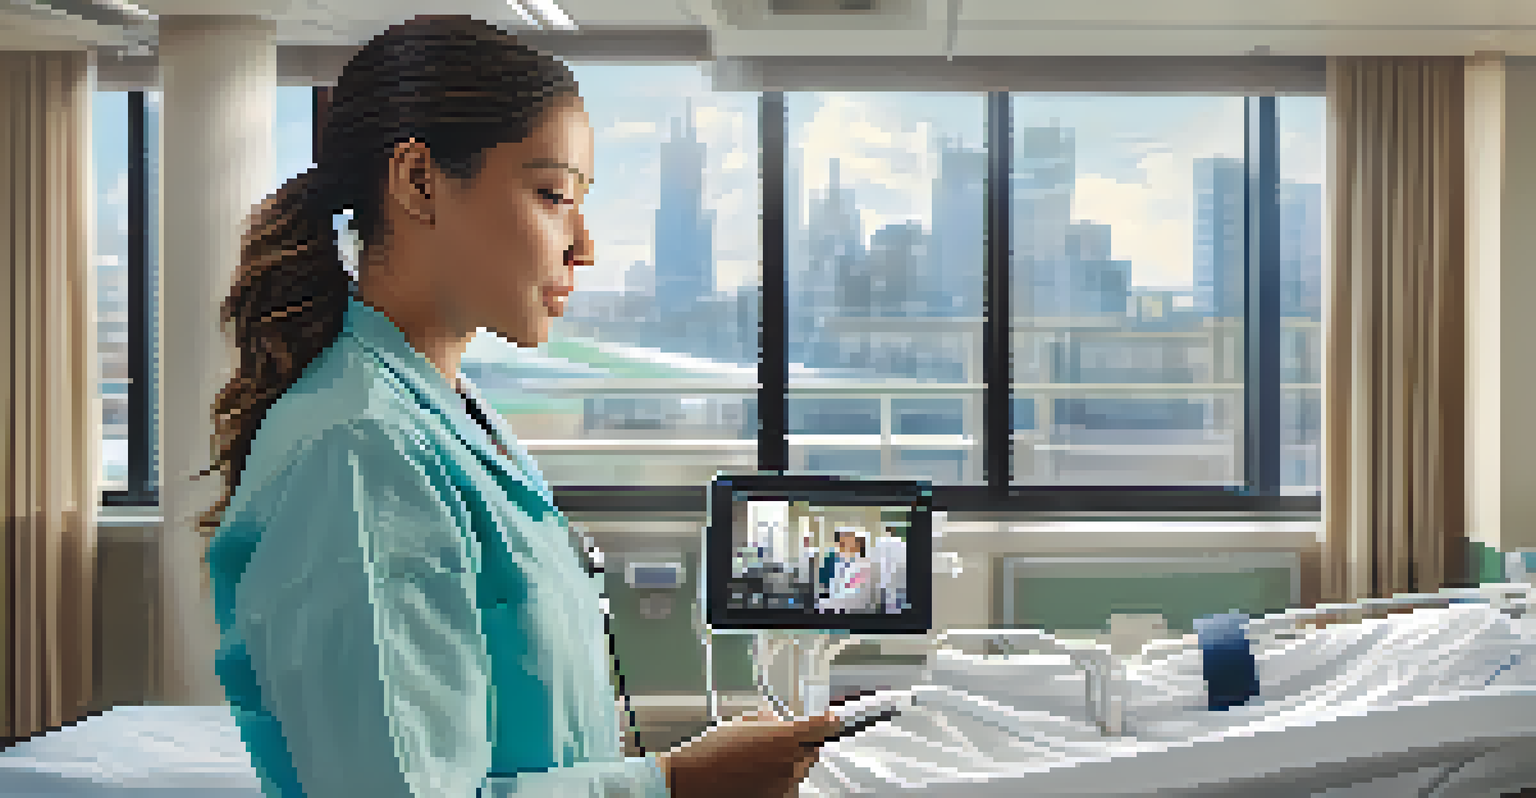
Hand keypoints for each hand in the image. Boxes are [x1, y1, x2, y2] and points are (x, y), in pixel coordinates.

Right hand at [656, 708, 841, 797]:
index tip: (831, 717)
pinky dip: (779, 782)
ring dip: (789, 763)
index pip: (821, 727)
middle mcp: (792, 762)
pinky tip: (757, 777)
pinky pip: (787, 788)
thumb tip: (777, 719)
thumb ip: (765, 720)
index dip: (828, 721)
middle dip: (800, 744)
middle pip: (811, 750)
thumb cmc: (713, 750)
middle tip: (775, 742)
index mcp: (785, 737)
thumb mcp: (740, 725)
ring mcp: (786, 785)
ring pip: (799, 770)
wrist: (694, 781)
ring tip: (758, 762)